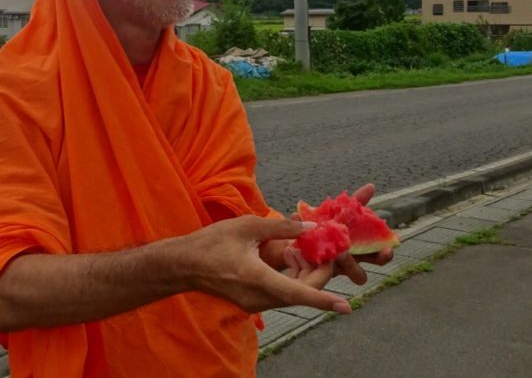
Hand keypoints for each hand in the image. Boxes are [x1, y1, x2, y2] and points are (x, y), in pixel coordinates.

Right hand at [179, 215, 351, 314]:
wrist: (184, 265)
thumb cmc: (212, 242)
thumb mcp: (247, 226)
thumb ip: (282, 227)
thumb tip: (312, 228)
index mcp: (256, 277)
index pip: (297, 293)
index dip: (323, 300)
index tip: (346, 306)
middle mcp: (258, 297)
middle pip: (302, 292)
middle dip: (317, 270)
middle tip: (315, 246)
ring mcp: (256, 304)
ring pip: (294, 294)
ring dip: (304, 272)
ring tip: (294, 247)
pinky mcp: (254, 303)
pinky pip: (283, 293)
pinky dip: (292, 276)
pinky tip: (285, 256)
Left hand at [292, 183, 394, 285]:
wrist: (298, 236)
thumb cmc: (328, 226)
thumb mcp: (341, 213)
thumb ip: (356, 202)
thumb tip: (371, 186)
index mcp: (359, 251)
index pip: (378, 258)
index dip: (385, 255)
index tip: (388, 250)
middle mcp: (346, 265)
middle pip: (360, 275)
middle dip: (354, 266)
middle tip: (345, 253)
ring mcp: (328, 272)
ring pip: (334, 277)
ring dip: (334, 264)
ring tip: (328, 251)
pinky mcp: (309, 274)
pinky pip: (307, 269)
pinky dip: (300, 250)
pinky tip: (293, 242)